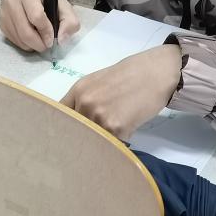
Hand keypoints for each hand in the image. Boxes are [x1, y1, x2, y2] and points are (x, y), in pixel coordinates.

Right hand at [0, 0, 79, 51]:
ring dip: (32, 46)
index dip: (46, 32)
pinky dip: (24, 44)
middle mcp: (12, 1)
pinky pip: (13, 40)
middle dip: (39, 44)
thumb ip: (69, 20)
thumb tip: (61, 40)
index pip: (37, 17)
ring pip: (19, 39)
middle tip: (47, 45)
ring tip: (40, 41)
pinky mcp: (1, 22)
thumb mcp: (62, 3)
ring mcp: (4, 13)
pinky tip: (31, 37)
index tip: (52, 39)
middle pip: (25, 32)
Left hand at [61, 44, 182, 140]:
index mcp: (78, 90)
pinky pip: (113, 142)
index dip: (63, 126)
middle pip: (76, 131)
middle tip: (95, 135)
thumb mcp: (97, 82)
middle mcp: (85, 103)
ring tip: (118, 125)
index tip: (66, 134)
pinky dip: (120, 139)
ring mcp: (100, 117)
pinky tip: (129, 126)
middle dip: (85, 135)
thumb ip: (83, 99)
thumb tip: (73, 121)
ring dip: (104, 139)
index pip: (60, 115)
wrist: (155, 73)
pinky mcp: (116, 128)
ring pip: (94, 139)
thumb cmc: (129, 75)